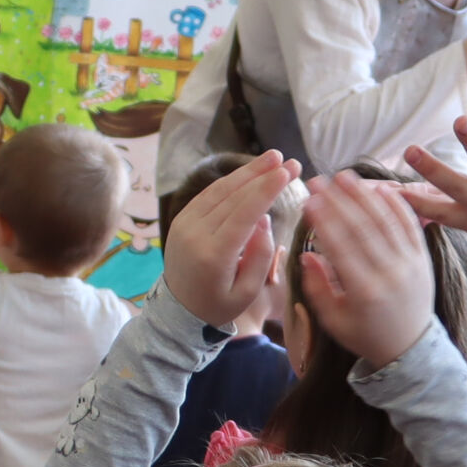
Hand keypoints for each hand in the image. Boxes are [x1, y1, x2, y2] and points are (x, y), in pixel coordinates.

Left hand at [160, 150, 295, 329]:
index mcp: (213, 255)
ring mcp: (185, 224)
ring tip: (272, 157)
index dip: (265, 190)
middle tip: (289, 160)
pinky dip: (231, 181)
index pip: (243, 214)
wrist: (178, 310)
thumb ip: (260, 255)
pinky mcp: (182, 219)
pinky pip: (209, 194)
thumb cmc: (219, 304)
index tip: (286, 172)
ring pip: (219, 190)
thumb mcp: (247, 292)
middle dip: (263, 176)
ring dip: (247, 172)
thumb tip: (264, 218)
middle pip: (233, 197)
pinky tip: (250, 172)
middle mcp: (195, 234)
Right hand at [295, 172, 436, 367]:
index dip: (325, 221)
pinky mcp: (423, 258)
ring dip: (364, 195)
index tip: (309, 199)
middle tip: (319, 180)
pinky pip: (409, 225)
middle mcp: (390, 274)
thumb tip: (306, 255)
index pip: (341, 247)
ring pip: (385, 221)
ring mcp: (410, 264)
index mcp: (364, 292)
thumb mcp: (333, 320)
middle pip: (362, 228)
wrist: (410, 346)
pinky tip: (379, 188)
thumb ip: (317, 287)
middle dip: (338, 200)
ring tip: (345, 176)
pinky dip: (395, 205)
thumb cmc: (365, 334)